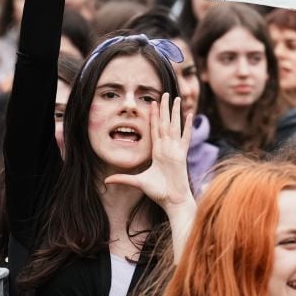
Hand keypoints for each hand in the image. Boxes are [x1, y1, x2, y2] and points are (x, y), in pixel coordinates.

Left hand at [105, 93, 193, 210]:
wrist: (172, 201)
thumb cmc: (158, 192)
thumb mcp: (137, 182)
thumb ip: (122, 179)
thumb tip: (106, 181)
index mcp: (158, 152)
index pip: (155, 129)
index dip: (154, 116)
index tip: (152, 103)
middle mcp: (167, 148)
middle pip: (165, 123)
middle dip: (165, 108)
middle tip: (165, 93)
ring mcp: (175, 150)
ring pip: (174, 126)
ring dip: (175, 112)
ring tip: (176, 98)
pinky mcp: (182, 155)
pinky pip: (185, 137)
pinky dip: (187, 126)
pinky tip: (189, 114)